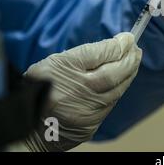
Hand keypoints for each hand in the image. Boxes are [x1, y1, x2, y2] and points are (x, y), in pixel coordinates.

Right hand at [22, 33, 141, 150]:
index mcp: (61, 72)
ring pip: (116, 89)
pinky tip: (124, 79)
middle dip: (128, 59)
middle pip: (112, 73)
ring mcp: (84, 111)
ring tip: (134, 60)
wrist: (28, 127)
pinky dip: (120, 88)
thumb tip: (117, 44)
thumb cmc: (39, 89)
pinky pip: (110, 103)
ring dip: (129, 73)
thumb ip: (85, 53)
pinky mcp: (90, 125)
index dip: (116, 45)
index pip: (96, 54)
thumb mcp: (54, 62)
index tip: (128, 38)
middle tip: (136, 48)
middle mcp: (74, 92)